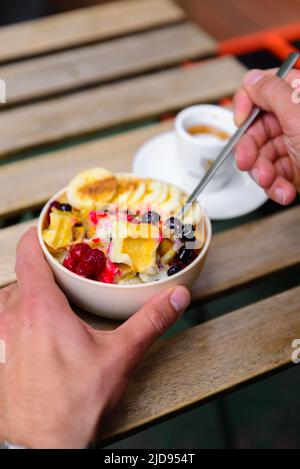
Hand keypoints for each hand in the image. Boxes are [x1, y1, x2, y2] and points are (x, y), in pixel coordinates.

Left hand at [0, 228, 189, 448]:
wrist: (43, 446)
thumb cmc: (74, 402)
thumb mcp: (120, 356)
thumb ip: (150, 321)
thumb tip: (176, 298)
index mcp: (39, 307)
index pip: (28, 252)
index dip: (39, 235)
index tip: (55, 229)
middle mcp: (12, 317)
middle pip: (23, 275)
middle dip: (45, 270)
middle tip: (71, 268)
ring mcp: (1, 337)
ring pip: (12, 299)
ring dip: (32, 294)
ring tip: (59, 298)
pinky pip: (6, 322)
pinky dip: (22, 316)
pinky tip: (44, 331)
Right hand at [234, 67, 299, 204]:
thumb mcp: (299, 116)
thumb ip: (272, 92)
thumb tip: (252, 79)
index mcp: (298, 96)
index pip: (262, 89)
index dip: (246, 105)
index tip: (240, 122)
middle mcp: (296, 118)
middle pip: (257, 128)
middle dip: (251, 150)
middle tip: (248, 162)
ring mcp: (295, 144)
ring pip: (262, 155)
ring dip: (262, 173)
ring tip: (271, 182)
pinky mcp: (296, 167)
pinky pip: (274, 174)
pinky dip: (275, 186)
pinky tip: (284, 190)